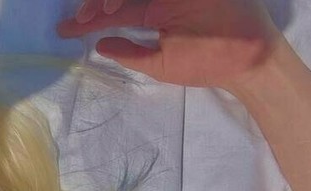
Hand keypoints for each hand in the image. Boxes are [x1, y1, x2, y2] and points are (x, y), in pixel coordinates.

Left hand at [56, 0, 284, 92]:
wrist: (247, 58)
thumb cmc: (207, 64)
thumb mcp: (161, 65)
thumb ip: (131, 54)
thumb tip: (100, 46)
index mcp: (153, 12)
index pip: (114, 11)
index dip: (87, 19)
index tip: (63, 30)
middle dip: (94, 2)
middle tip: (81, 20)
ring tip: (99, 12)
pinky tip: (117, 4)